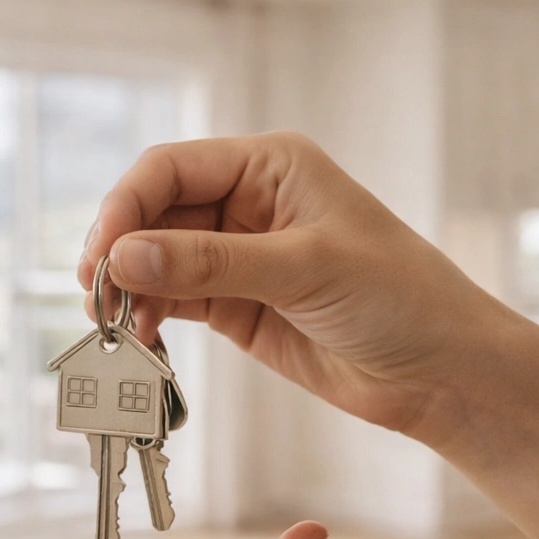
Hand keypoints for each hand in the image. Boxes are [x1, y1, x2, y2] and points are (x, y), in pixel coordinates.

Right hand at [78, 132, 512, 438]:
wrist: (441, 372)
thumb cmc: (400, 299)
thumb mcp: (304, 269)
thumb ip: (211, 263)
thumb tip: (126, 256)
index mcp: (270, 167)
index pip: (172, 169)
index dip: (126, 206)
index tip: (102, 255)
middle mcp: (248, 204)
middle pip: (154, 214)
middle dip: (120, 253)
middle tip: (97, 300)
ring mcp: (239, 257)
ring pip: (157, 262)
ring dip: (129, 291)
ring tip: (115, 329)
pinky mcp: (237, 307)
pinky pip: (174, 303)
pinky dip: (150, 319)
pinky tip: (140, 341)